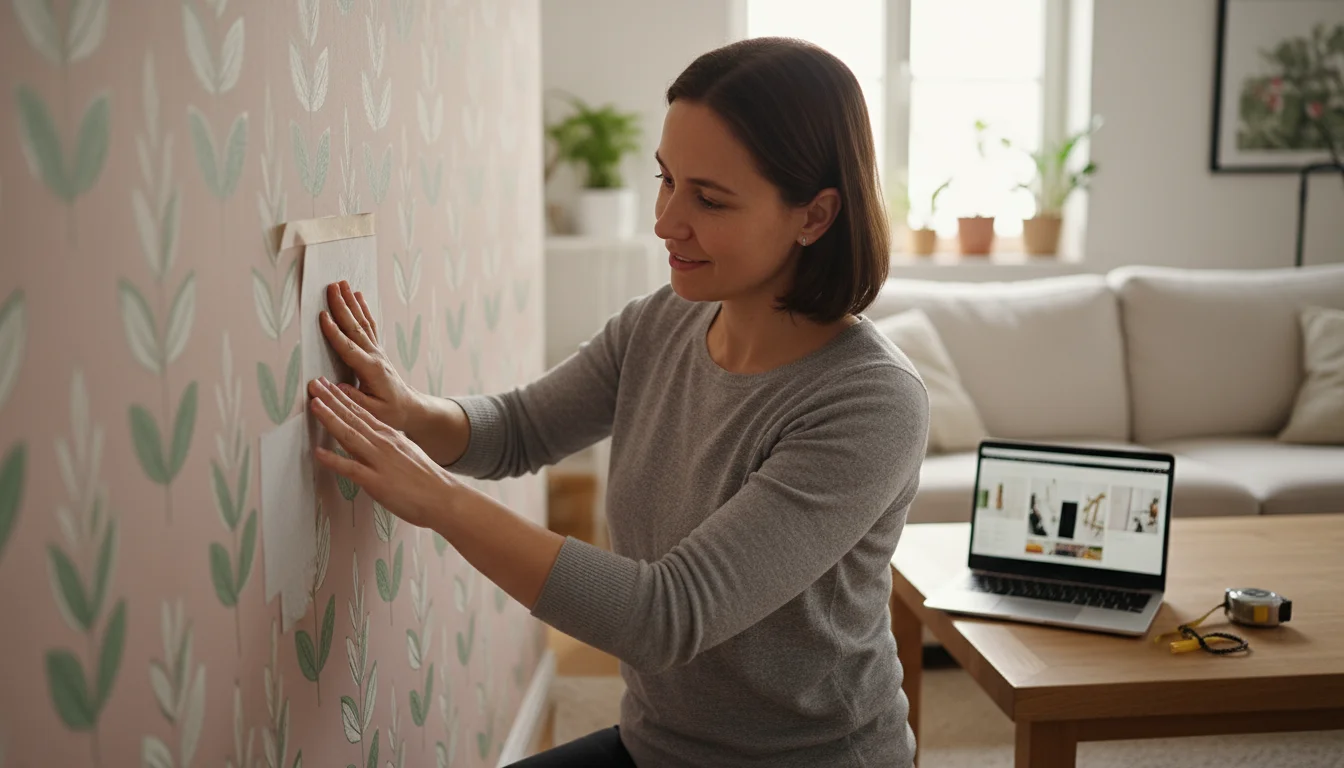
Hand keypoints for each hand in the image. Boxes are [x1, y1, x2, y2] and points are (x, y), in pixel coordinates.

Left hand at [308, 376, 456, 528]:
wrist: (444, 497)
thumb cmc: (426, 479)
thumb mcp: (407, 452)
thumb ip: (388, 444)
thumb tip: (373, 438)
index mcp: (390, 436)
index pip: (362, 412)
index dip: (342, 398)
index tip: (327, 386)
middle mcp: (383, 443)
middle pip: (353, 418)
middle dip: (331, 400)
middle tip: (315, 384)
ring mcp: (380, 461)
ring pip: (350, 436)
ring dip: (330, 419)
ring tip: (314, 405)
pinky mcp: (377, 482)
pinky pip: (352, 469)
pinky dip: (334, 460)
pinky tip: (319, 453)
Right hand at [319, 280, 418, 431]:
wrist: (411, 408)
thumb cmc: (391, 413)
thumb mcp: (372, 412)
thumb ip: (351, 399)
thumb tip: (328, 386)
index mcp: (371, 370)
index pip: (349, 348)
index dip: (334, 332)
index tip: (322, 316)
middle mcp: (375, 356)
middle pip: (355, 327)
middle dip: (342, 306)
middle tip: (332, 286)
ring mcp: (377, 351)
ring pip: (362, 322)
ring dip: (351, 302)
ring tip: (342, 284)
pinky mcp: (376, 351)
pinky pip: (368, 326)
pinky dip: (363, 309)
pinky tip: (358, 297)